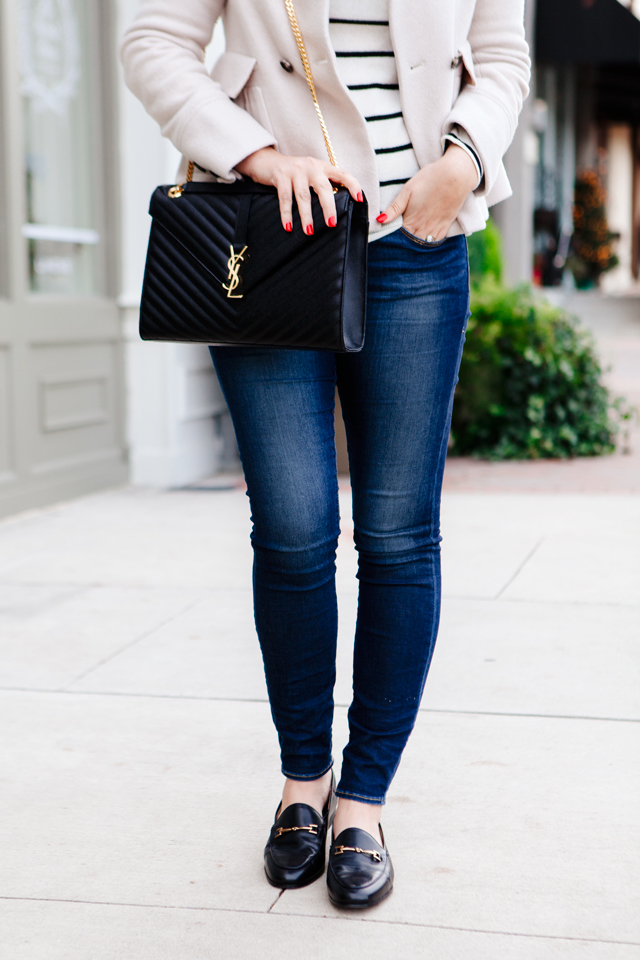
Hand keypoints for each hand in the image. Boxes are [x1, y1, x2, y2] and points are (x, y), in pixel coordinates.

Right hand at [235, 147, 362, 233]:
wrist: (266, 161)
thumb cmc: (293, 174)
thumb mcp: (310, 175)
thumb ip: (322, 186)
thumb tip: (335, 210)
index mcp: (322, 167)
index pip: (342, 174)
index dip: (352, 185)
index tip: (359, 199)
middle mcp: (311, 167)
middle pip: (323, 188)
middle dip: (328, 207)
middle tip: (331, 223)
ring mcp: (295, 171)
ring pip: (303, 196)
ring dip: (306, 215)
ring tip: (309, 231)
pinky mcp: (280, 176)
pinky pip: (285, 198)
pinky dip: (286, 214)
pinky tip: (289, 227)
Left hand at [377, 145, 477, 240]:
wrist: (456, 175)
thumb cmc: (430, 179)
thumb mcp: (408, 190)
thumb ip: (394, 208)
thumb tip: (380, 221)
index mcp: (411, 220)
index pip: (398, 237)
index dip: (392, 239)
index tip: (386, 240)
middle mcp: (423, 228)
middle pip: (410, 244)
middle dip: (403, 245)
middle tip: (396, 246)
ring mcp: (435, 229)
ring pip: (422, 245)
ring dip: (415, 246)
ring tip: (408, 245)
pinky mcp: (445, 226)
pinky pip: (435, 241)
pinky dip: (428, 244)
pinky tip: (423, 241)